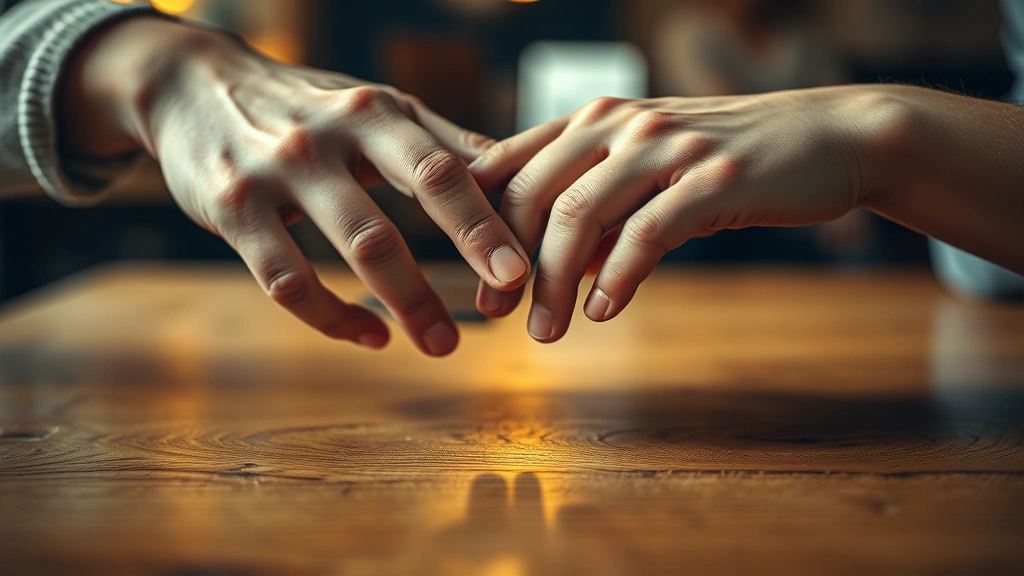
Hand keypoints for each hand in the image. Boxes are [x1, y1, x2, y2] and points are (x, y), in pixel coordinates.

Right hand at [61, 18, 530, 355]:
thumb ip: (441, 141)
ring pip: (344, 254)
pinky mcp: (232, 211)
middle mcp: (323, 139)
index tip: (520, 271)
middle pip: (389, 223)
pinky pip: (285, 282)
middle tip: (490, 317)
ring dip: (402, 305)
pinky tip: (370, 334)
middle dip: (441, 280)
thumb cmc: (307, 103)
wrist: (192, 84)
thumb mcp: (375, 105)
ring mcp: (272, 175)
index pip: (439, 171)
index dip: (481, 224)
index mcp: (372, 112)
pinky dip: (333, 317)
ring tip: (440, 343)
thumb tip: (515, 175)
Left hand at [469, 87, 893, 341]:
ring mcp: (667, 147)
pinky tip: (602, 313)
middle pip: (535, 195)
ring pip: (580, 217)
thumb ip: (603, 207)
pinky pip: (646, 235)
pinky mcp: (711, 180)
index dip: (481, 222)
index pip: (513, 163)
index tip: (474, 277)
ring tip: (545, 332)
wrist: (827, 137)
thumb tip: (563, 268)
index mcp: (598, 117)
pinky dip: (617, 280)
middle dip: (506, 262)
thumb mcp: (653, 170)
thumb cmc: (729, 159)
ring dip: (554, 282)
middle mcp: (623, 123)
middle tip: (494, 313)